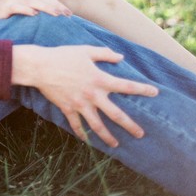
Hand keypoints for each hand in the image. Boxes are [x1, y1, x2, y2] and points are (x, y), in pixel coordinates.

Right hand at [0, 0, 70, 21]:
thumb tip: (52, 18)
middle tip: (67, 15)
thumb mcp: (19, 11)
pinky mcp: (2, 6)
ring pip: (31, 1)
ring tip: (56, 15)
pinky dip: (25, 9)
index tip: (69, 15)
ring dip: (45, 7)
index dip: (57, 4)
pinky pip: (16, 6)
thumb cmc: (1, 16)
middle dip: (55, 5)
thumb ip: (32, 10)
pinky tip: (34, 14)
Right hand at [12, 44, 158, 146]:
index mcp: (100, 79)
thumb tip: (120, 57)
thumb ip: (104, 54)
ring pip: (97, 125)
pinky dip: (81, 134)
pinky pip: (76, 125)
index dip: (142, 89)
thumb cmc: (63, 56)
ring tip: (116, 145)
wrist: (40, 66)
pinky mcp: (68, 109)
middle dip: (130, 126)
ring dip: (108, 137)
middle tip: (140, 134)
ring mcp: (80, 104)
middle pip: (116, 115)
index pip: (126, 86)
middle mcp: (93, 95)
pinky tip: (87, 141)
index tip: (155, 93)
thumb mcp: (85, 51)